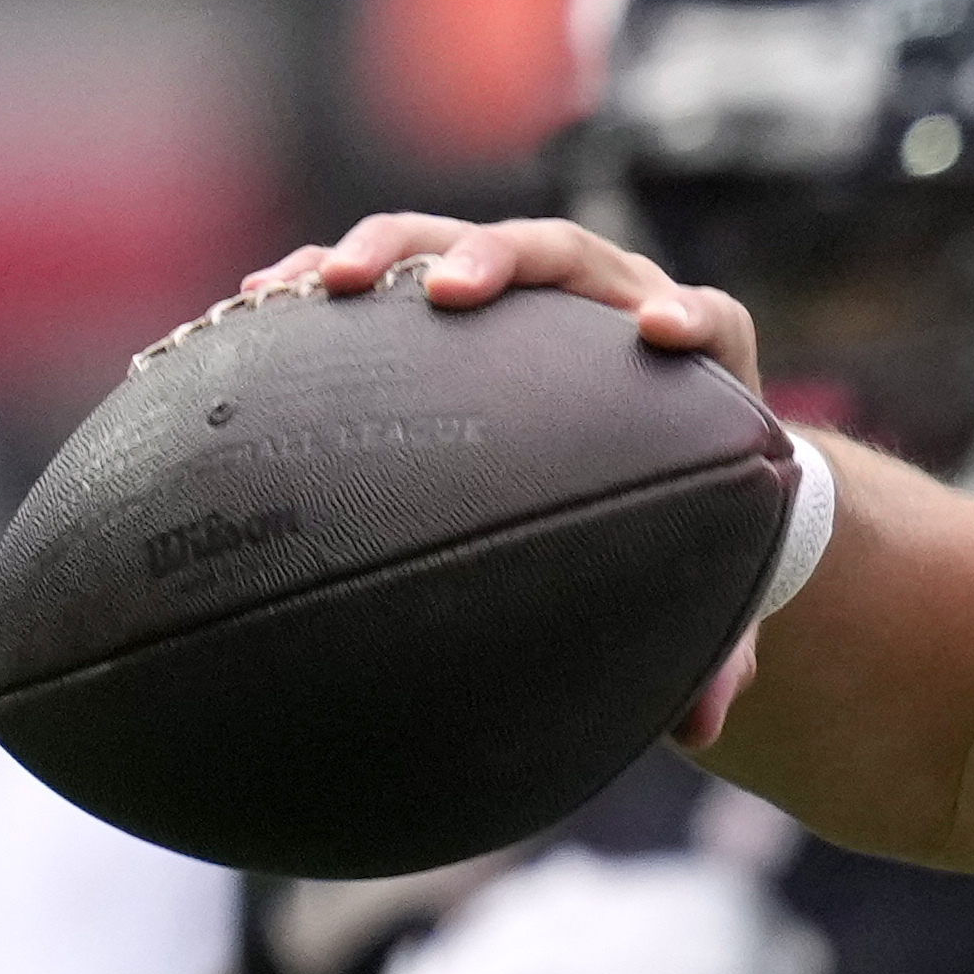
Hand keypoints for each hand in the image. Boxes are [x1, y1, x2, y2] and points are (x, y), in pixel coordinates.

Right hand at [253, 218, 774, 742]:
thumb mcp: (706, 585)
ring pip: (460, 240)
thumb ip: (717, 651)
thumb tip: (703, 733)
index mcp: (696, 356)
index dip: (687, 318)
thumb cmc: (686, 521)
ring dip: (397, 250)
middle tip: (454, 293)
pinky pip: (391, 266)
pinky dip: (327, 275)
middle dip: (502, 261)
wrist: (651, 456)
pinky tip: (257, 307)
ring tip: (329, 285)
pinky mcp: (459, 291)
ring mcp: (530, 288)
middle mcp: (610, 299)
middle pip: (562, 255)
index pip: (704, 316)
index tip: (661, 332)